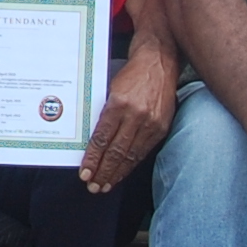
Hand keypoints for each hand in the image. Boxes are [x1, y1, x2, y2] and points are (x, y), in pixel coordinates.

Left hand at [79, 44, 178, 192]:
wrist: (159, 60)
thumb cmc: (131, 73)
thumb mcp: (110, 89)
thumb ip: (103, 114)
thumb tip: (92, 140)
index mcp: (119, 103)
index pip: (102, 138)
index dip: (93, 159)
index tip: (84, 173)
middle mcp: (136, 115)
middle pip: (116, 151)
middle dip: (104, 172)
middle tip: (93, 186)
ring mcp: (151, 122)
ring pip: (131, 155)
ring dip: (117, 173)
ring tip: (105, 185)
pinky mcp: (162, 126)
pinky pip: (144, 150)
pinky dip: (131, 163)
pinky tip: (123, 171)